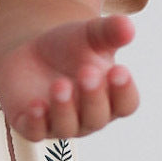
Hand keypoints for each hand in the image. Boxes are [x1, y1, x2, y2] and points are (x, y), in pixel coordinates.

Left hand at [0, 15, 139, 140]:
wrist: (32, 53)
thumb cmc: (70, 47)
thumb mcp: (91, 34)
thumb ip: (111, 31)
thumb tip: (128, 28)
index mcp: (111, 98)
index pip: (126, 104)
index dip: (124, 91)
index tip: (119, 70)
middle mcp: (88, 118)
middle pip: (96, 118)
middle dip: (93, 97)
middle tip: (87, 72)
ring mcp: (60, 125)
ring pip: (66, 127)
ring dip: (64, 108)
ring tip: (60, 84)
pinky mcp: (32, 126)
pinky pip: (36, 132)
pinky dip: (36, 122)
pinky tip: (36, 106)